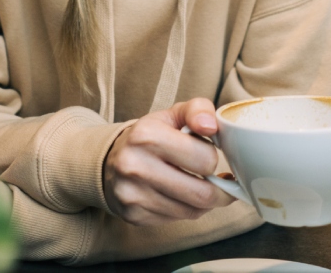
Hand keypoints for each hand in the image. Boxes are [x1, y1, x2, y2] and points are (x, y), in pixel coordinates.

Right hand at [103, 97, 233, 224]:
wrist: (109, 161)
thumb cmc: (149, 137)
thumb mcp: (172, 115)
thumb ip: (197, 110)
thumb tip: (211, 126)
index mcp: (147, 135)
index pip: (205, 159)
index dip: (213, 158)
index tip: (210, 156)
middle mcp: (135, 166)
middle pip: (201, 193)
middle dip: (219, 191)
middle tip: (221, 183)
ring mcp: (133, 194)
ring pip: (191, 211)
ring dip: (204, 203)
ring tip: (202, 189)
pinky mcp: (133, 215)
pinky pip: (176, 220)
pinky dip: (186, 211)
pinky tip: (181, 197)